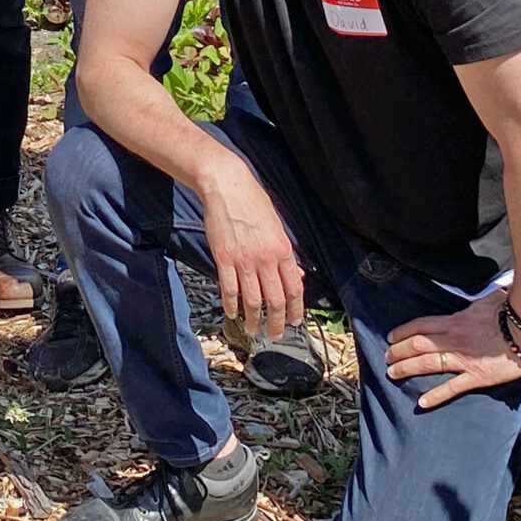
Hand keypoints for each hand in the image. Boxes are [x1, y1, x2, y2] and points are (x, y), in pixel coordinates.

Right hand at [197, 151, 302, 346]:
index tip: (296, 322)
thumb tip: (296, 273)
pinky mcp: (224, 258)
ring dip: (255, 319)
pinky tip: (232, 314)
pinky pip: (229, 288)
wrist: (227, 186)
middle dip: (278, 322)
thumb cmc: (253, 202)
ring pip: (253, 299)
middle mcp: (266, 258)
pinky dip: (231, 305)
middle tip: (277, 335)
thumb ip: (286, 253)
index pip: (294, 288)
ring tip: (255, 331)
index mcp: (282, 249)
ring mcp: (244, 259)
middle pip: (276, 299)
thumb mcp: (277, 226)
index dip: (296, 309)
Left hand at [385, 291, 520, 410]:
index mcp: (455, 321)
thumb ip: (475, 302)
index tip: (391, 337)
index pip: (421, 325)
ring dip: (407, 369)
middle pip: (418, 344)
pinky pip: (452, 387)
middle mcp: (454, 339)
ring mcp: (463, 359)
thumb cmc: (510, 311)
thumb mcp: (486, 300)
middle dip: (398, 351)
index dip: (403, 331)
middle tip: (385, 358)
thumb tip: (481, 293)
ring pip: (427, 364)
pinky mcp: (476, 376)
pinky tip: (420, 403)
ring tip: (393, 374)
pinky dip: (435, 396)